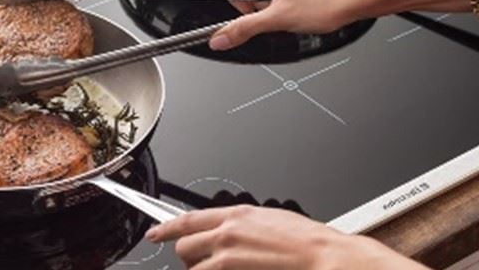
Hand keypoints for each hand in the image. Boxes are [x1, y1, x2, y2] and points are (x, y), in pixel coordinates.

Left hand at [145, 205, 427, 269]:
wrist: (323, 257)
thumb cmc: (307, 241)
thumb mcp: (270, 219)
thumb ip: (242, 224)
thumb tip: (227, 230)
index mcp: (236, 215)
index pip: (188, 218)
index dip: (166, 227)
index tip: (155, 232)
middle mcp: (226, 234)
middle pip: (184, 246)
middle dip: (188, 256)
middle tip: (202, 262)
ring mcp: (226, 258)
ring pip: (193, 268)